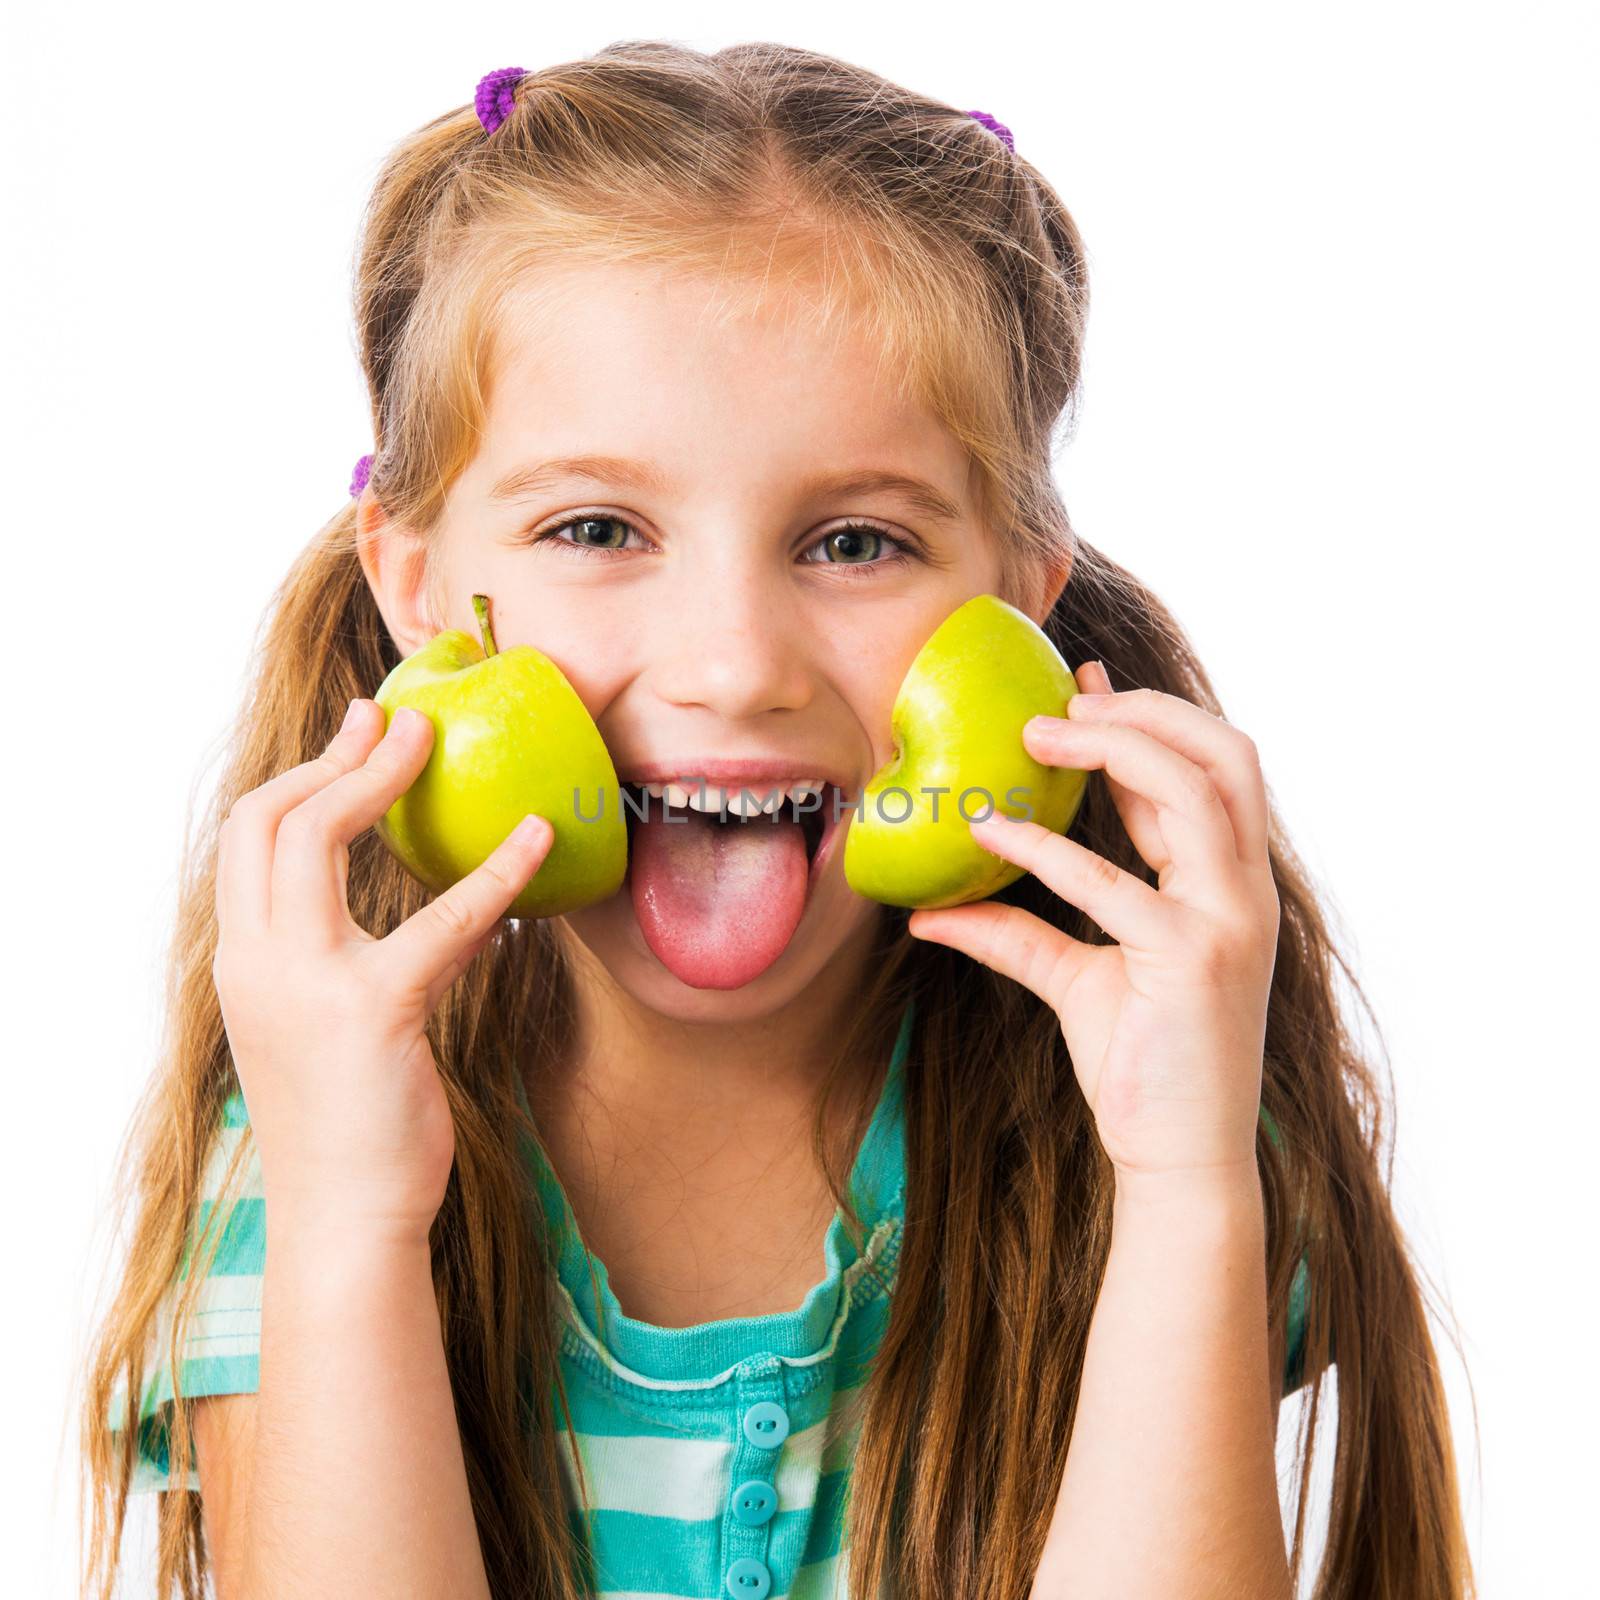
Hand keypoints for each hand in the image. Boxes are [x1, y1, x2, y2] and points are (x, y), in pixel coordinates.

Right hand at [211, 699, 553, 1236]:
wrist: (344, 1219)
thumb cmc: (347, 1122)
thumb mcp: (315, 1028)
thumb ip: (327, 964)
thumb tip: (387, 914)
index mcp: (242, 963)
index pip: (246, 839)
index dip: (299, 775)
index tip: (352, 736)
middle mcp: (255, 963)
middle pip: (267, 819)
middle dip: (330, 755)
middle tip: (396, 718)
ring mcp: (303, 984)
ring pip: (314, 838)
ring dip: (376, 776)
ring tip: (431, 739)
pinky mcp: (374, 1011)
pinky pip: (442, 920)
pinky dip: (494, 873)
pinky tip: (538, 840)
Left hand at [907, 662, 1279, 1188]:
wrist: (1181, 1158)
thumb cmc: (1142, 1066)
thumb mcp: (1076, 981)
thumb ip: (1014, 935)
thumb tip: (927, 912)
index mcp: (1230, 885)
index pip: (1205, 774)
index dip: (1145, 720)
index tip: (1081, 686)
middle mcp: (1244, 891)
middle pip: (1225, 755)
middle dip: (1146, 712)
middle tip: (1062, 705)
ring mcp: (1230, 920)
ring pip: (1194, 790)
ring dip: (1114, 748)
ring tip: (1035, 737)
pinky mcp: (1192, 959)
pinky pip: (1112, 882)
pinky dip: (1047, 849)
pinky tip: (989, 833)